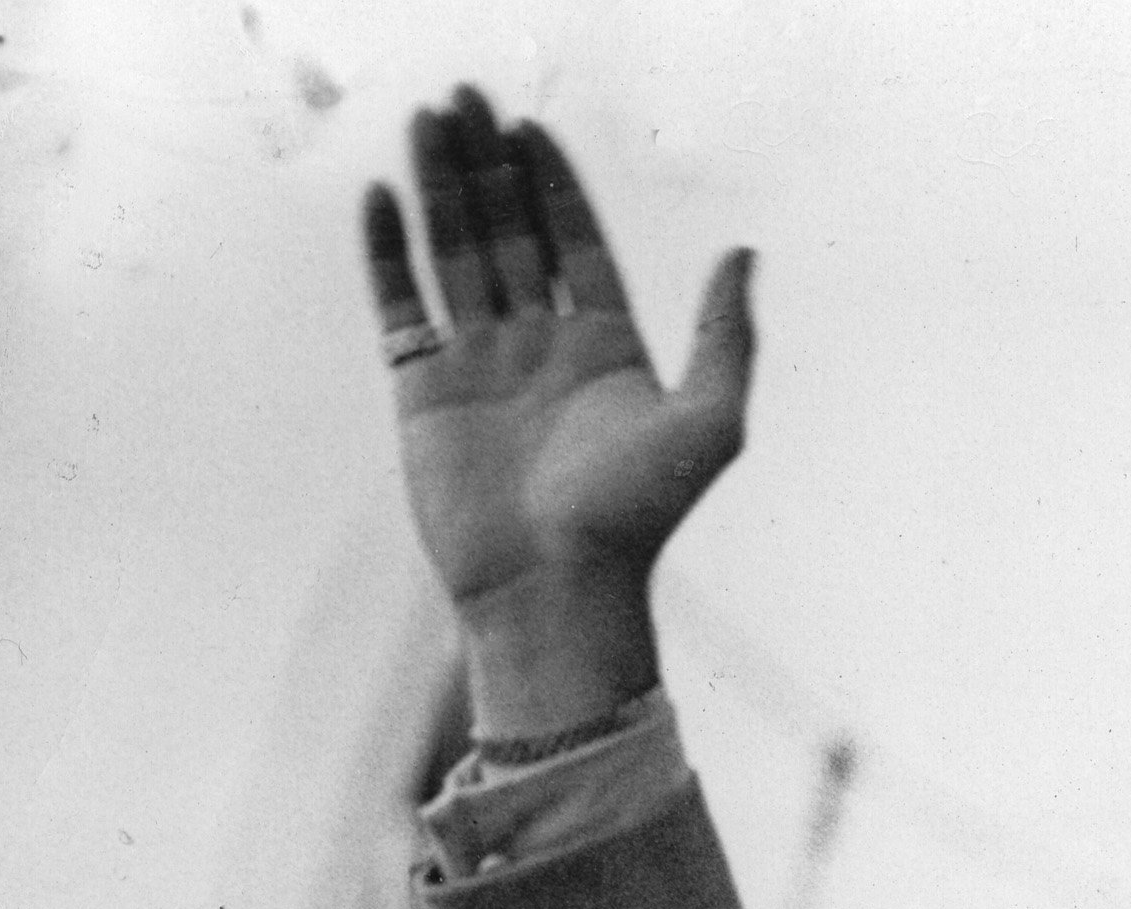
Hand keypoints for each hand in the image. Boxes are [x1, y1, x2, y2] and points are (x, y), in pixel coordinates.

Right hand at [360, 86, 754, 732]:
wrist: (555, 586)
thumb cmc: (637, 516)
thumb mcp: (708, 420)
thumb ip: (725, 336)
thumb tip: (745, 254)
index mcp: (607, 349)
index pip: (575, 244)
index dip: (553, 186)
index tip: (529, 129)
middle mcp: (542, 348)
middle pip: (510, 234)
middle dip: (487, 167)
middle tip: (465, 100)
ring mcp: (481, 364)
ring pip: (455, 254)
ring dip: (439, 187)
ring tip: (424, 121)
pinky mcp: (424, 389)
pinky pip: (402, 304)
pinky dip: (389, 252)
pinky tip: (384, 198)